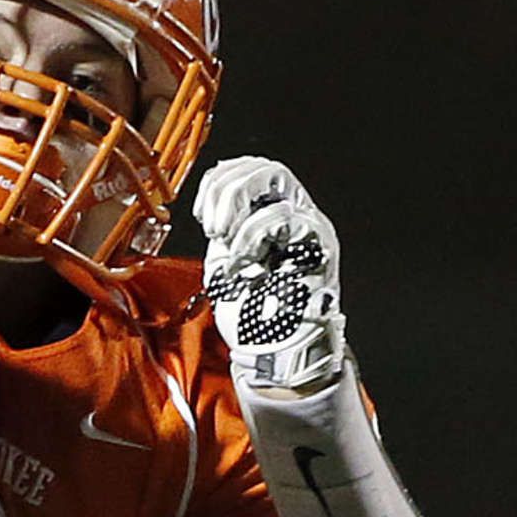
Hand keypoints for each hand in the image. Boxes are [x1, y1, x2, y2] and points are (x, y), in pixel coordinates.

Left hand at [194, 156, 343, 391]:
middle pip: (263, 166)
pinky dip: (251, 233)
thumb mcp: (226, 259)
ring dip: (235, 207)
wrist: (275, 351)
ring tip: (224, 241)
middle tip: (211, 226)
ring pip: (275, 178)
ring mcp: (308, 225)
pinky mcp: (317, 243)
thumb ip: (224, 229)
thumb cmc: (253, 313)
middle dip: (225, 188)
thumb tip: (209, 200)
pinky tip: (242, 259)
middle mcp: (295, 213)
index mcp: (271, 215)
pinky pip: (283, 214)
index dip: (218, 180)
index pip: (249, 169)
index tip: (200, 214)